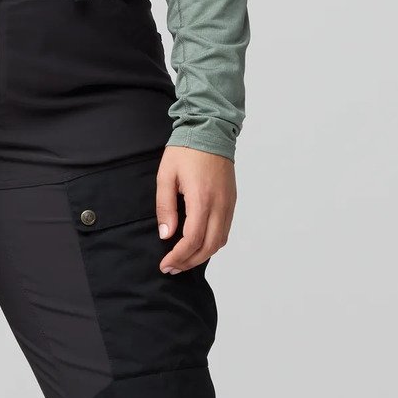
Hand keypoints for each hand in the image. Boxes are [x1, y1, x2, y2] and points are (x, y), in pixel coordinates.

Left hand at [155, 147, 234, 273]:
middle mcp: (219, 205)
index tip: (165, 264)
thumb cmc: (186, 150)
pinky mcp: (231, 201)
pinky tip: (198, 245)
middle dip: (189, 262)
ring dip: (202, 255)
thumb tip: (166, 234)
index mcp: (201, 199)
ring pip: (219, 241)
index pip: (192, 240)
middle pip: (208, 247)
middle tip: (172, 268)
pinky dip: (212, 243)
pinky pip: (224, 230)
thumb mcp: (166, 176)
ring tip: (183, 260)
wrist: (211, 130)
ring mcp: (228, 204)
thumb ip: (165, 207)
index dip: (178, 257)